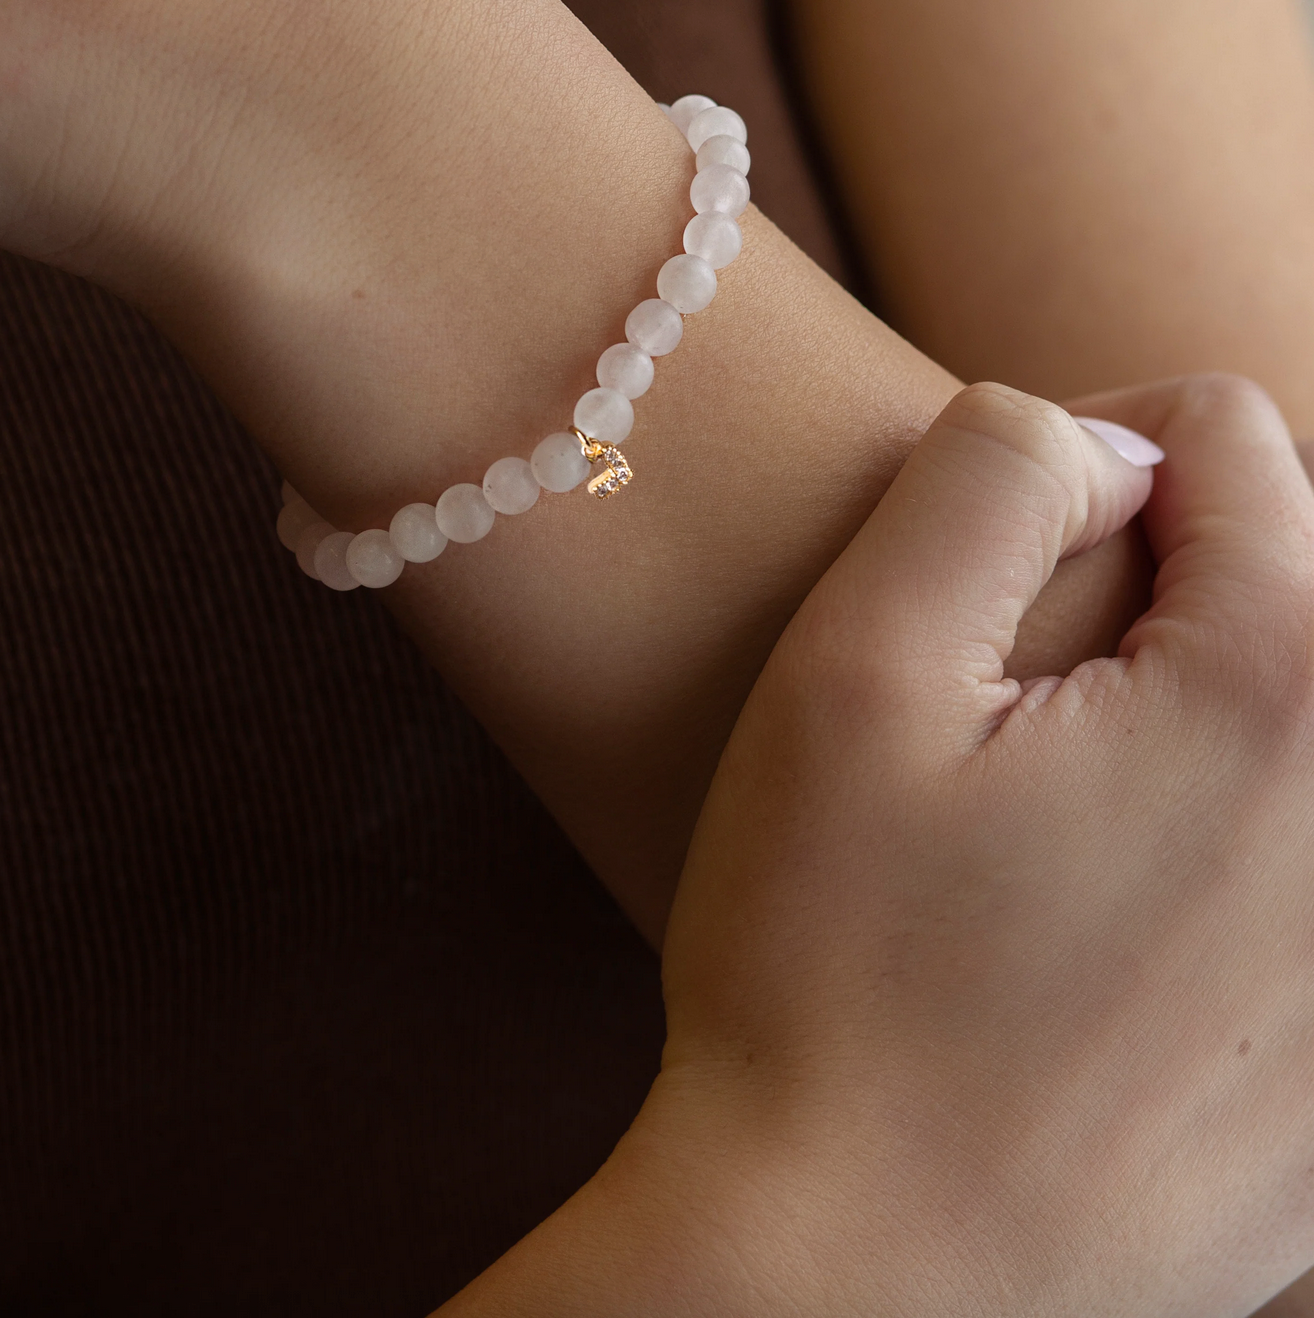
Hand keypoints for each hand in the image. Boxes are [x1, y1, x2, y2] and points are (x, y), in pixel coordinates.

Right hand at [639, 377, 1313, 1314]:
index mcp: (1280, 696)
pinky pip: (1289, 876)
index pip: (1233, 444)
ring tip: (1048, 808)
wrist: (856, 1275)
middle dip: (1153, 586)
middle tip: (1006, 695)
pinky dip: (1215, 848)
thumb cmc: (826, 974)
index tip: (992, 562)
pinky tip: (1096, 927)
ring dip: (1186, 712)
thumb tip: (1089, 443)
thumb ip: (982, 481)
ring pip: (1295, 722)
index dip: (1088, 458)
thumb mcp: (849, 679)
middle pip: (1294, 581)